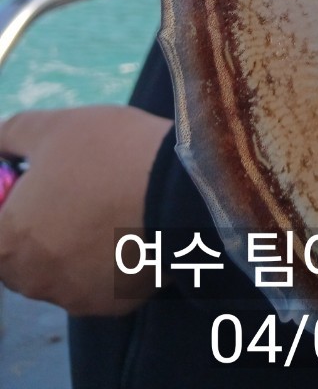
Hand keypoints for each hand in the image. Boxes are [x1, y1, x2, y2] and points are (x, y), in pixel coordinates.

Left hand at [0, 106, 171, 314]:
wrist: (183, 187)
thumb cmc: (110, 154)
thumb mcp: (56, 127)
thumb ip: (11, 136)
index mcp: (6, 242)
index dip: (9, 206)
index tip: (34, 182)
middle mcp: (32, 281)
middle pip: (20, 255)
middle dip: (39, 226)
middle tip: (76, 189)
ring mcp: (73, 298)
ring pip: (60, 270)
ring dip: (73, 245)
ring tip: (110, 205)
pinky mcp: (112, 306)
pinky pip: (98, 283)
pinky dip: (107, 261)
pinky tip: (129, 228)